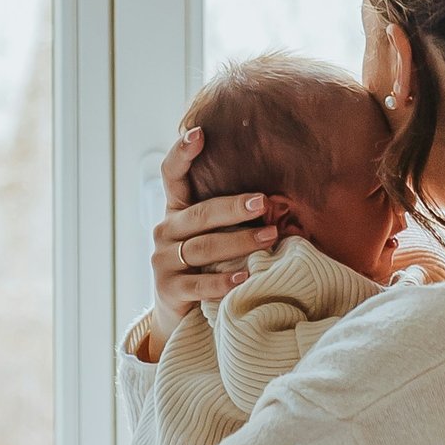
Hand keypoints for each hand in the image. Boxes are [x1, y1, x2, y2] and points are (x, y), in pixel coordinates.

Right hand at [143, 127, 281, 340]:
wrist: (181, 312)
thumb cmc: (208, 264)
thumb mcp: (213, 233)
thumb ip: (231, 215)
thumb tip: (281, 194)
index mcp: (176, 210)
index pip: (172, 175)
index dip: (182, 153)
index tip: (199, 132)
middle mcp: (165, 231)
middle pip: (199, 214)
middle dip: (233, 207)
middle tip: (263, 202)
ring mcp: (163, 261)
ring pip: (203, 248)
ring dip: (239, 242)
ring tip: (270, 238)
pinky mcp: (169, 290)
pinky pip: (199, 285)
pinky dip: (223, 281)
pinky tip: (245, 276)